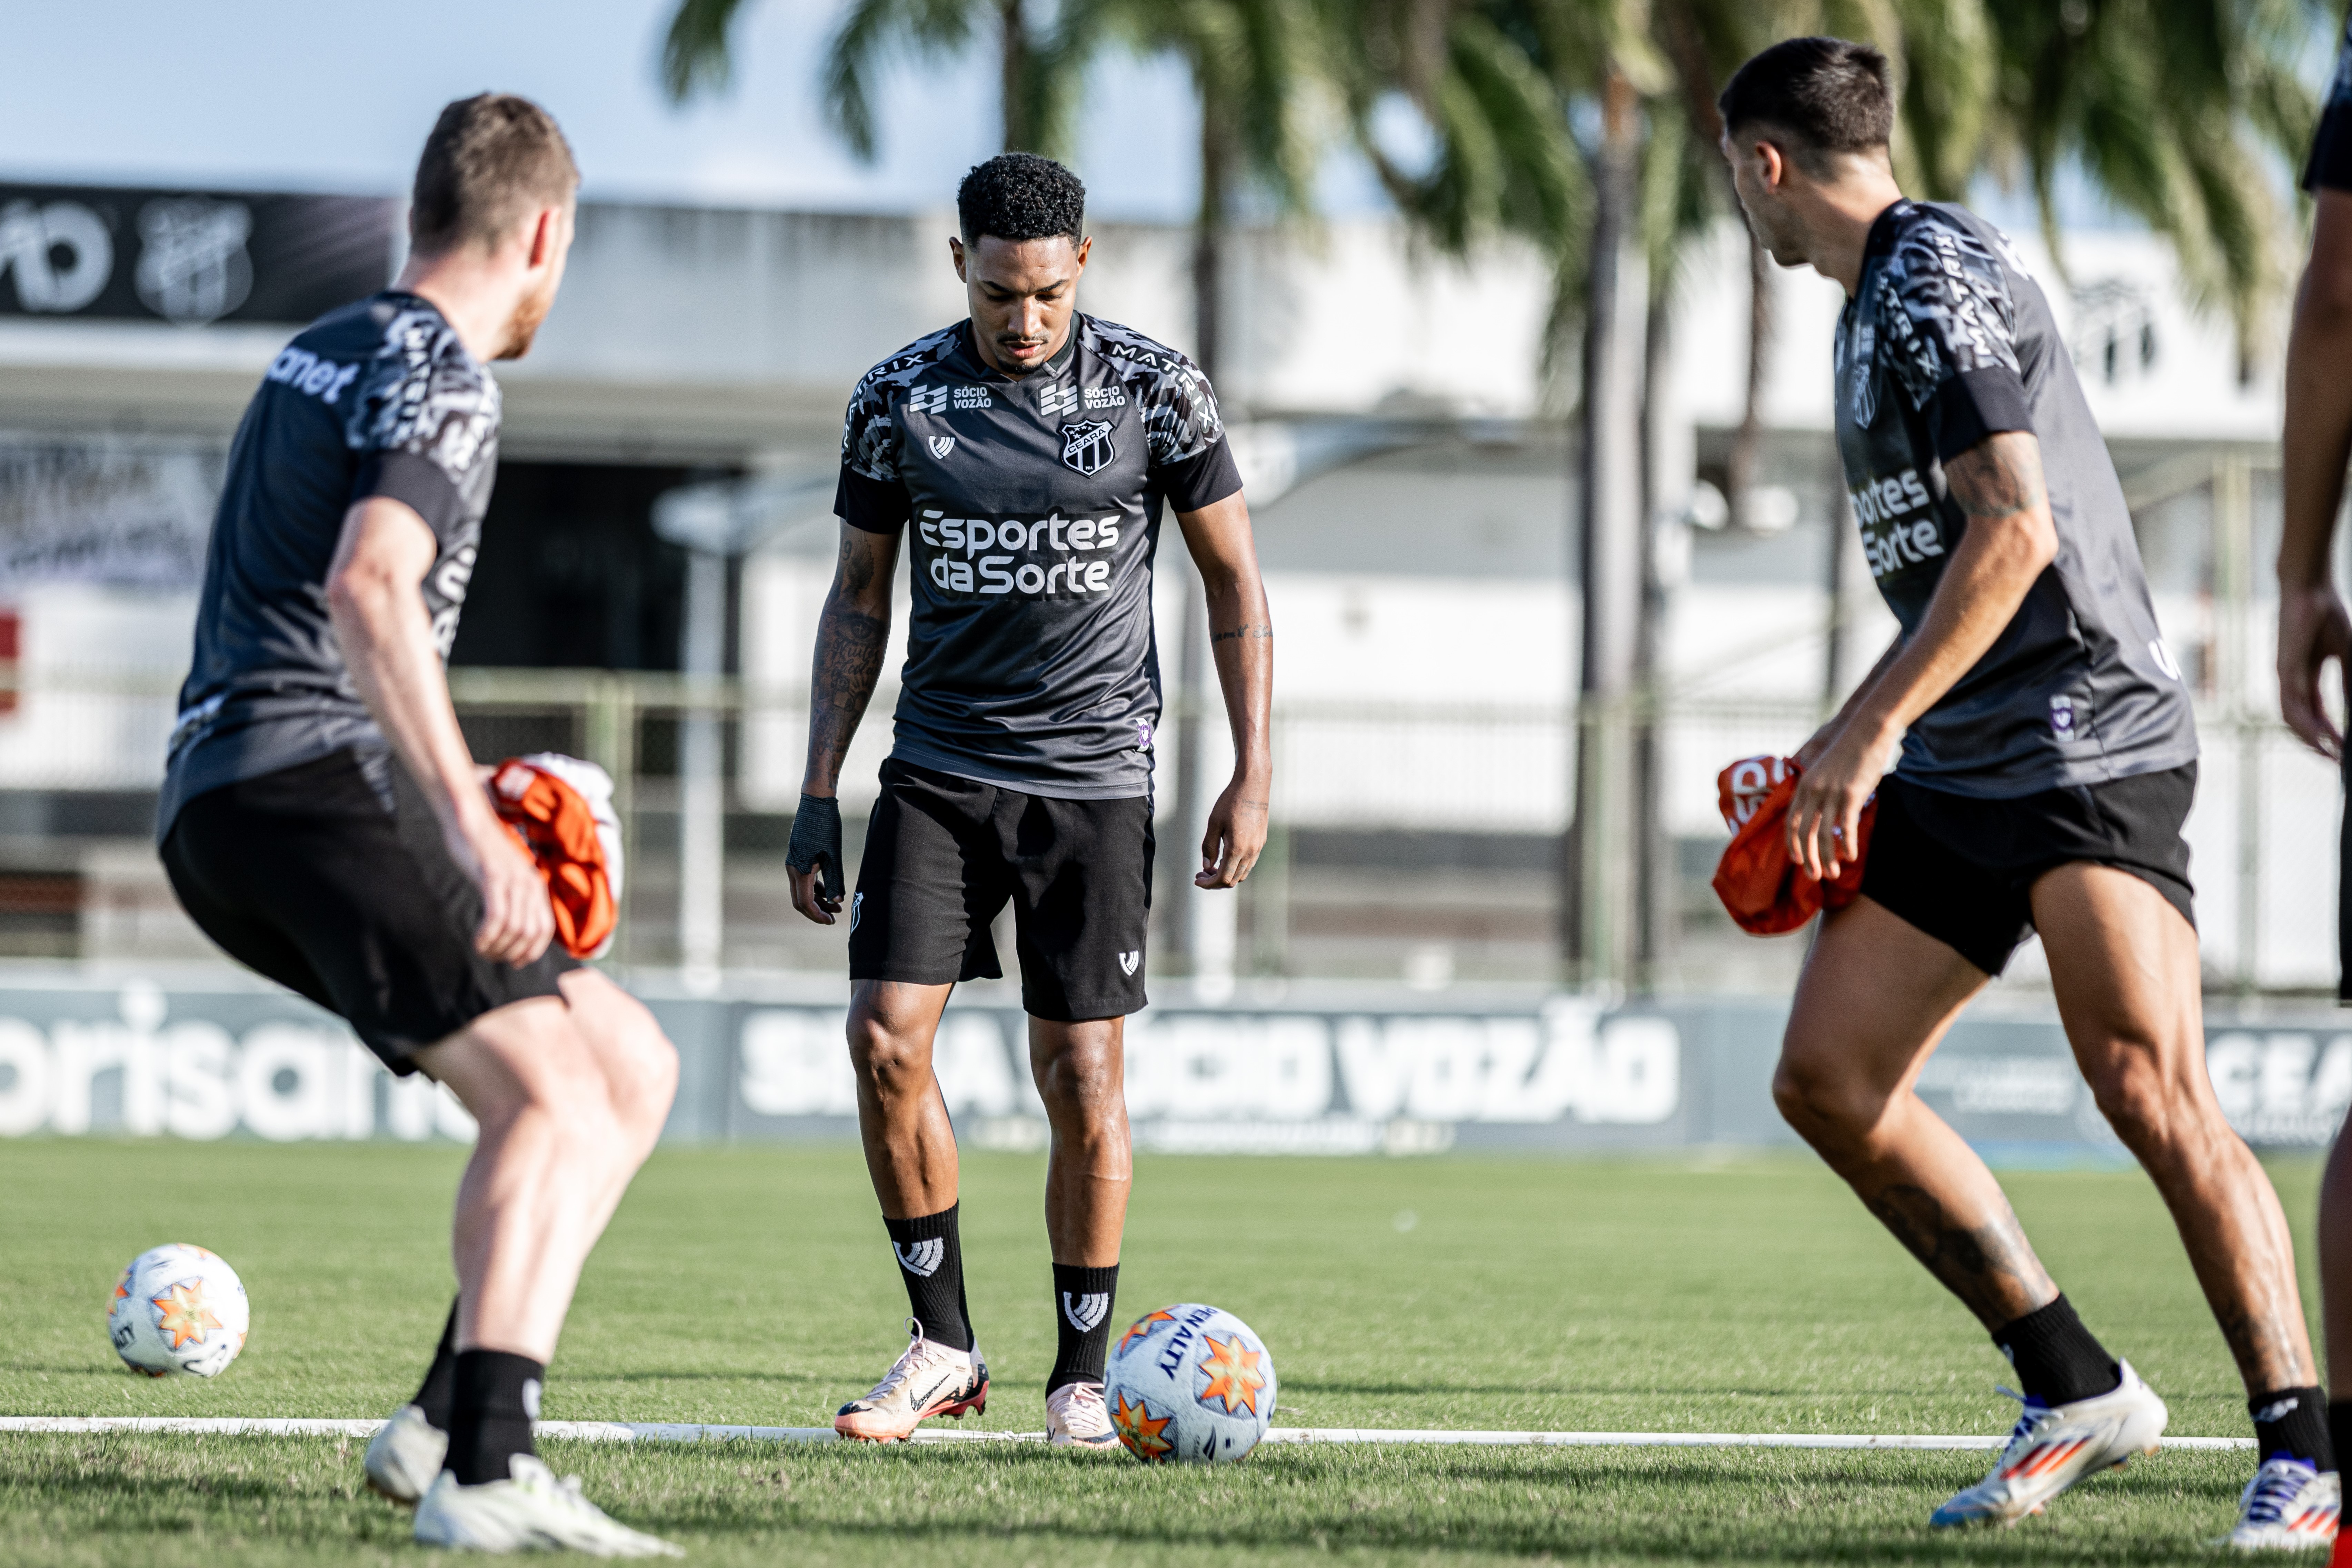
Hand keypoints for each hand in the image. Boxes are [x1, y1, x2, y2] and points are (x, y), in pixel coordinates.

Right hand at [449, 809, 555, 964]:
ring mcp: (513, 879)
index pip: (545, 929)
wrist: (470, 823)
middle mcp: (530, 883)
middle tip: (492, 956)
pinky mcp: (493, 876)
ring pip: (514, 928)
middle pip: (530, 933)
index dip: (532, 951)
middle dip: (512, 952)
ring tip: (482, 950)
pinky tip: (478, 942)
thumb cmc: (484, 855)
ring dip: (498, 947)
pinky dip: (488, 935)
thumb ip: (515, 899)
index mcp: (536, 886)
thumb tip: (514, 931)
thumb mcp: (507, 878)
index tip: (515, 963)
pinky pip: (496, 916)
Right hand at [786, 793, 845, 924]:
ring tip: (836, 907)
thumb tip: (837, 902)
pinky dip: (815, 888)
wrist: (816, 802)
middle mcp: (792, 867)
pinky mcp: (797, 856)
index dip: (817, 915)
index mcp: (800, 869)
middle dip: (816, 911)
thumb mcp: (834, 855)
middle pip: (799, 900)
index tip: (831, 921)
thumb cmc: (827, 826)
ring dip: (817, 900)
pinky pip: (803, 879)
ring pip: (802, 890)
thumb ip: (835, 880)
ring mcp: (793, 862)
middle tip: (834, 918)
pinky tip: (829, 891)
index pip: (805, 902)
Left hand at [1197, 775, 1268, 888]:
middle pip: (1233, 880)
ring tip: (1212, 866)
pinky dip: (1236, 866)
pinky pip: (1249, 863)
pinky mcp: (1261, 841)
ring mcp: (1258, 847)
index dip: (1208, 884)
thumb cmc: (1231, 801)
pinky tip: (1225, 856)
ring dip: (1227, 874)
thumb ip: (1209, 847)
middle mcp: (1250, 851)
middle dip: (1215, 881)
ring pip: (1242, 873)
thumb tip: (1206, 866)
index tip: (1196, 879)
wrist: (1253, 785)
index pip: (1223, 878)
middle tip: (1201, 873)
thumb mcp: (1214, 823)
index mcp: (1237, 848)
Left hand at [1786, 719, 1889, 882]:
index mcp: (1803, 785)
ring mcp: (1831, 793)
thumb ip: (1815, 787)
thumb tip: (1815, 806)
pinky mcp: (1850, 795)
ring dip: (1827, 858)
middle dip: (1808, 859)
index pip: (1791, 822)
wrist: (1865, 730)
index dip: (1792, 844)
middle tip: (1814, 877)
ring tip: (1832, 875)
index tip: (1797, 861)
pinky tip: (1850, 857)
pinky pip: (1845, 827)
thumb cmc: (1847, 750)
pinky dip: (1846, 845)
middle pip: (1804, 833)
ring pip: (1823, 835)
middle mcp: (1812, 791)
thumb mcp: (1822, 767)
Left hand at [2279, 584, 2351, 758]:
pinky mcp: (2284, 669)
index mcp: (2303, 677)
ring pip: (2292, 719)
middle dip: (2318, 743)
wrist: (2308, 590)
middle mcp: (2289, 681)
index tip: (2342, 749)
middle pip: (2299, 722)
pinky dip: (2307, 723)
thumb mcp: (2343, 655)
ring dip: (2312, 740)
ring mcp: (2284, 676)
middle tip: (2337, 760)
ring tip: (2332, 755)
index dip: (2327, 733)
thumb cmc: (2325, 617)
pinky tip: (2323, 736)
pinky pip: (2292, 703)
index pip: (2313, 713)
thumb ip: (2347, 682)